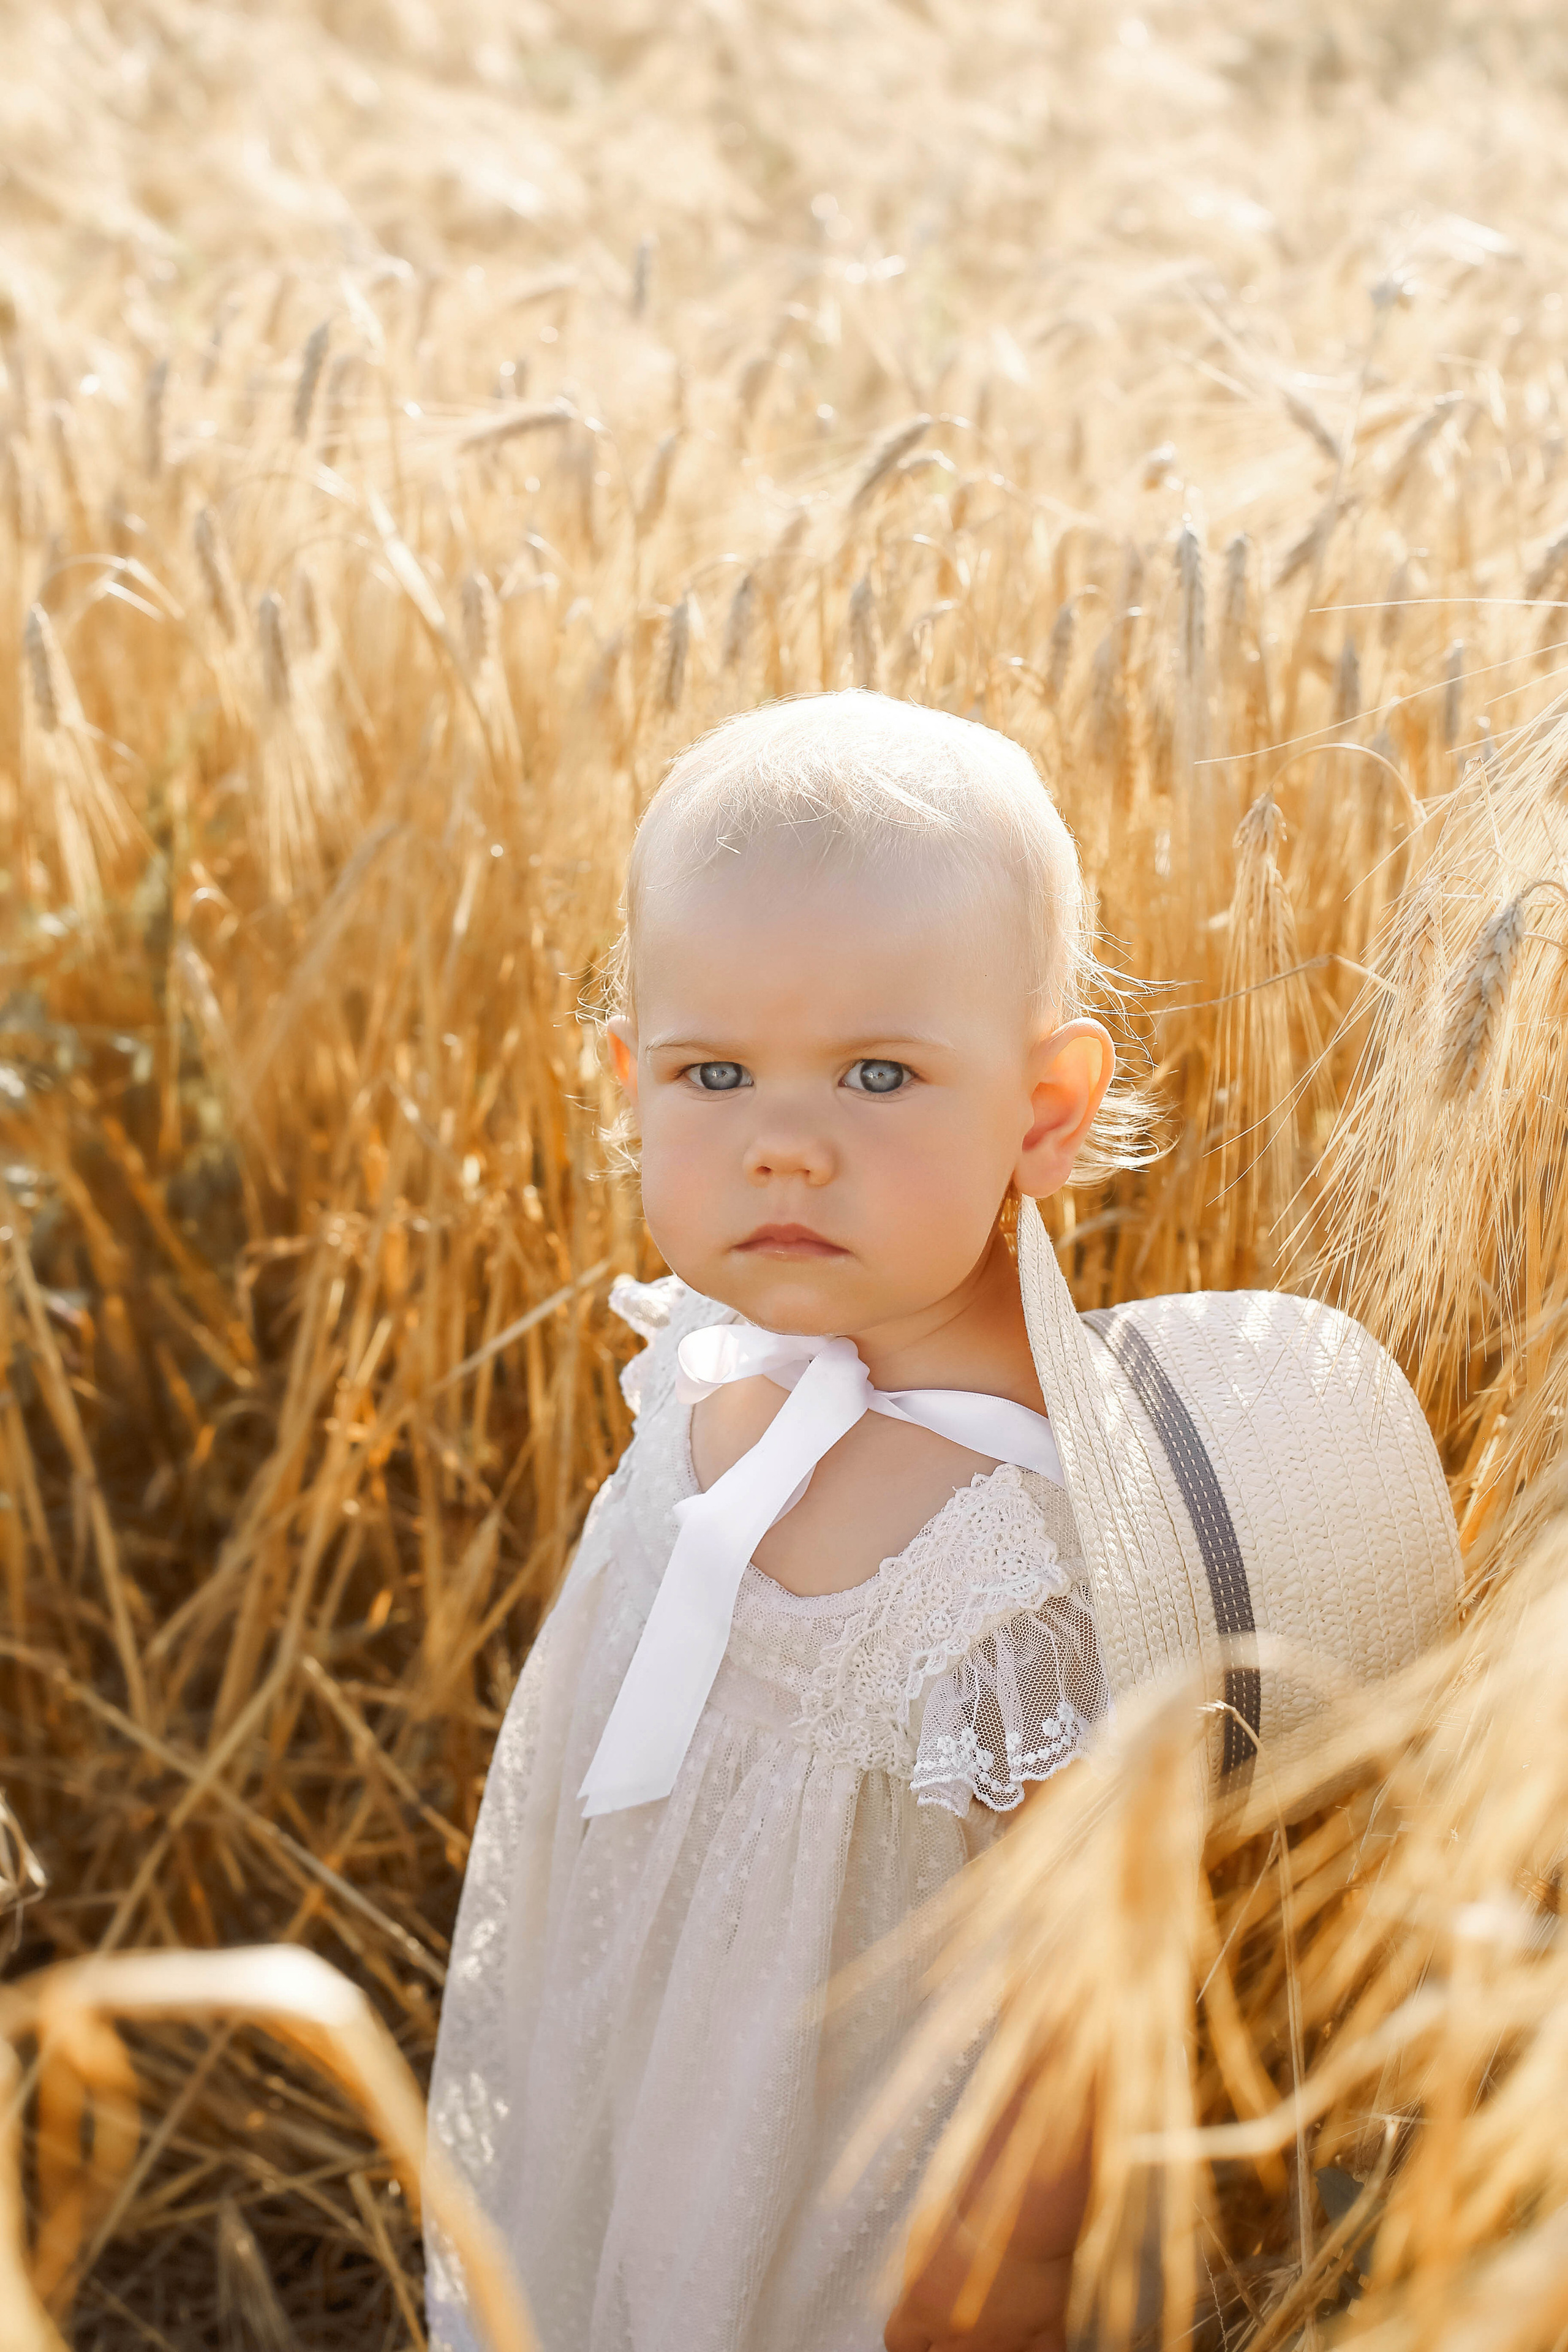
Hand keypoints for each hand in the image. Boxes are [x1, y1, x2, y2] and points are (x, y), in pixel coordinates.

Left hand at [884, 2224, 1073, 2351]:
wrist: (1024, 2209)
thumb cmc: (973, 2210)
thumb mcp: (925, 2234)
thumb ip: (919, 2274)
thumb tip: (919, 2293)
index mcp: (922, 2307)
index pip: (900, 2345)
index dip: (912, 2340)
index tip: (921, 2332)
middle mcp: (956, 2335)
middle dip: (945, 2346)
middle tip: (959, 2326)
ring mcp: (1000, 2344)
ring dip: (988, 2348)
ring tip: (993, 2325)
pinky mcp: (1040, 2339)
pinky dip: (1031, 2350)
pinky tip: (1028, 2337)